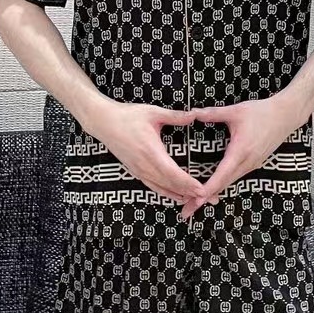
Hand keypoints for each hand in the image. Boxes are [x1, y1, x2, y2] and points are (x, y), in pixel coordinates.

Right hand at [83, 99, 212, 207]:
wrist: (103, 122)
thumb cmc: (128, 116)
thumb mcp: (153, 112)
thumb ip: (175, 116)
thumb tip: (194, 115)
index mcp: (151, 152)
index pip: (173, 173)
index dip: (189, 184)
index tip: (203, 190)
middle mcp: (145, 165)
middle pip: (171, 185)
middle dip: (190, 193)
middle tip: (209, 199)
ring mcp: (139, 170)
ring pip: (162, 188)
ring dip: (180, 195)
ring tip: (197, 200)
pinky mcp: (135, 171)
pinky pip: (153, 186)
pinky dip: (166, 193)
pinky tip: (177, 196)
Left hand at [180, 95, 306, 220]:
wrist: (286, 116)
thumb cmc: (261, 112)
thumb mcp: (235, 111)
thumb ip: (213, 113)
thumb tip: (192, 113)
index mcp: (240, 151)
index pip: (221, 174)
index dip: (207, 188)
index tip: (195, 199)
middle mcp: (247, 162)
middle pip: (223, 184)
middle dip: (204, 198)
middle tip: (187, 210)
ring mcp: (252, 165)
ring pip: (230, 182)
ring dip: (213, 193)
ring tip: (195, 202)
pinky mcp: (254, 163)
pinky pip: (236, 177)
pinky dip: (223, 184)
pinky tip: (213, 188)